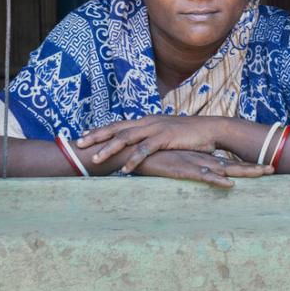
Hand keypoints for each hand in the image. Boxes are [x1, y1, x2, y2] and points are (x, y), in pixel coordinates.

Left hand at [76, 114, 227, 170]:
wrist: (210, 130)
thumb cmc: (188, 135)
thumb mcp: (165, 134)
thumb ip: (150, 139)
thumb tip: (138, 147)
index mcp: (145, 121)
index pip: (118, 124)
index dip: (100, 130)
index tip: (84, 134)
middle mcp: (147, 122)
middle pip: (116, 128)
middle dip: (96, 136)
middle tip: (79, 143)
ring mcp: (155, 128)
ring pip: (126, 138)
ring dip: (109, 149)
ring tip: (96, 159)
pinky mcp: (165, 138)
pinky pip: (145, 150)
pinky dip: (133, 159)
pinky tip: (124, 169)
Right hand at [133, 149, 271, 188]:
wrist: (134, 152)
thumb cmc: (154, 160)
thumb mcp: (175, 165)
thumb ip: (187, 168)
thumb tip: (198, 174)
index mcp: (201, 159)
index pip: (229, 163)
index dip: (247, 166)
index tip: (265, 167)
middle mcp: (201, 160)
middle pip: (233, 165)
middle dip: (253, 168)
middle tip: (273, 169)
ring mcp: (193, 164)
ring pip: (223, 169)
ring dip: (243, 172)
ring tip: (262, 173)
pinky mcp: (182, 170)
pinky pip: (203, 176)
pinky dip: (217, 181)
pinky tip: (229, 184)